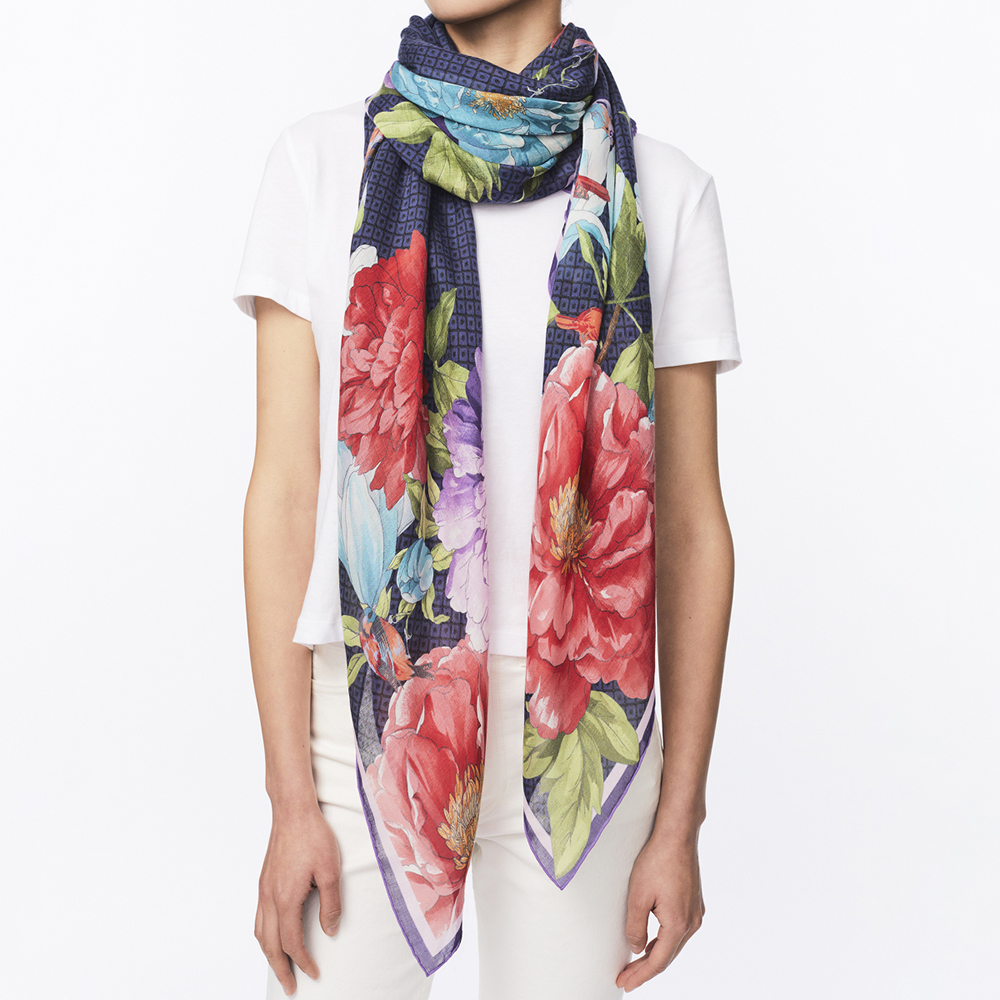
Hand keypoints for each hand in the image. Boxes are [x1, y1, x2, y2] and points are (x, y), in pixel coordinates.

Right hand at [255, 804, 341, 995]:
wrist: (293, 811)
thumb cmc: (313, 837)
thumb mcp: (331, 871)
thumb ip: (331, 905)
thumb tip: (329, 931)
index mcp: (286, 899)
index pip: (292, 942)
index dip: (303, 962)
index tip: (313, 974)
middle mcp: (269, 898)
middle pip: (270, 945)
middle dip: (280, 969)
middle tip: (290, 987)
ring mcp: (263, 890)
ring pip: (260, 933)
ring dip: (269, 954)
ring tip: (280, 967)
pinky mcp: (263, 881)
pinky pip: (258, 917)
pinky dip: (263, 935)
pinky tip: (272, 936)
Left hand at [616, 830, 704, 992]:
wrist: (677, 835)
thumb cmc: (656, 861)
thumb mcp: (638, 896)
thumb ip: (636, 927)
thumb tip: (637, 948)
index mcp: (678, 924)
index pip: (658, 962)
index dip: (640, 976)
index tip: (624, 983)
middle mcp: (692, 922)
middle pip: (667, 956)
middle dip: (645, 969)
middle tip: (625, 978)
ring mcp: (696, 913)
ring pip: (674, 944)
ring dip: (655, 955)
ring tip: (634, 965)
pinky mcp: (694, 903)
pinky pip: (678, 931)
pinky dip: (663, 941)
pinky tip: (651, 942)